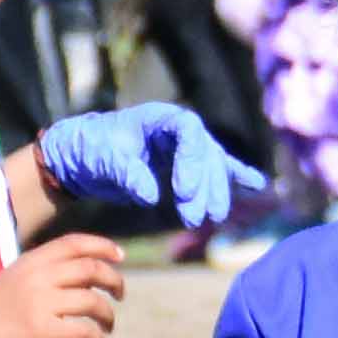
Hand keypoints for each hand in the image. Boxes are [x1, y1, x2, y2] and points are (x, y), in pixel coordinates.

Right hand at [0, 233, 126, 337]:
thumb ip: (44, 271)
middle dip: (114, 281)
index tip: (120, 257)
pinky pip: (83, 331)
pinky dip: (97, 337)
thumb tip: (85, 271)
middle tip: (120, 295)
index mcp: (31, 261)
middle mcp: (36, 277)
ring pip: (92, 302)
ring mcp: (38, 303)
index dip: (103, 247)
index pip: (75, 242)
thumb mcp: (15, 278)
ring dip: (108, 314)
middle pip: (91, 270)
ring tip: (108, 325)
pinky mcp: (39, 331)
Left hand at [40, 104, 265, 231]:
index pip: (190, 133)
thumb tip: (151, 195)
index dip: (193, 162)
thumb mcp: (104, 160)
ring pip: (212, 166)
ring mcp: (184, 146)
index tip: (184, 192)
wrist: (81, 156)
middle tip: (198, 217)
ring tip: (208, 219)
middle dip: (206, 186)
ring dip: (213, 193)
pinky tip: (256, 185)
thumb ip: (127, 173)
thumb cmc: (90, 149)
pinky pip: (215, 168)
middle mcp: (178, 129)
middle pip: (206, 153)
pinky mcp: (184, 164)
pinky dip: (234, 176)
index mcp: (160, 118)